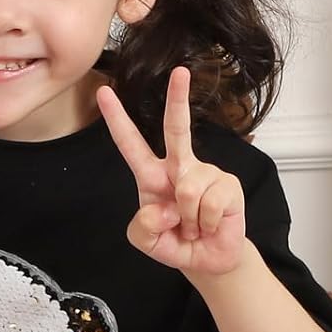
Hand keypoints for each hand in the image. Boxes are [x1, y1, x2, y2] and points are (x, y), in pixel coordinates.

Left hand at [97, 66, 246, 277]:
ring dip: (188, 220)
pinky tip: (209, 225)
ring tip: (193, 226)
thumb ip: (143, 227)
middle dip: (178, 99)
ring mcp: (205, 173)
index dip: (117, 119)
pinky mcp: (227, 184)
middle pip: (176, 129)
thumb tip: (164, 207)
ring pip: (188, 191)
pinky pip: (209, 203)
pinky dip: (205, 223)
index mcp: (152, 175)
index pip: (130, 144)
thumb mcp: (146, 240)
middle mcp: (179, 167)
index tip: (105, 92)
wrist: (208, 259)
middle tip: (180, 72)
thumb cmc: (175, 242)